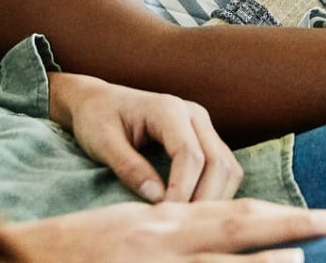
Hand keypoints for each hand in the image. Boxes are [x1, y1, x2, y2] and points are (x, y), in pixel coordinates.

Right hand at [2, 200, 325, 262]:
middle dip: (289, 234)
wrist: (2, 261)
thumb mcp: (123, 230)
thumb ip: (169, 232)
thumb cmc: (68, 250)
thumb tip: (213, 234)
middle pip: (235, 233)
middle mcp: (158, 246)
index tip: (324, 219)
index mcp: (158, 227)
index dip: (282, 217)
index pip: (232, 216)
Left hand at [48, 72, 241, 202]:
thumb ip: (130, 168)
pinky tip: (193, 208)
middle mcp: (193, 114)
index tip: (163, 214)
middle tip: (178, 223)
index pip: (190, 154)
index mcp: (168, 109)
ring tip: (186, 219)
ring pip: (228, 167)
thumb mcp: (103, 143)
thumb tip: (157, 198)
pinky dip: (216, 191)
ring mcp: (202, 125)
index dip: (182, 189)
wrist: (98, 101)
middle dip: (203, 198)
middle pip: (218, 162)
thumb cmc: (97, 119)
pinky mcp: (204, 138)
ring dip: (215, 197)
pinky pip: (224, 167)